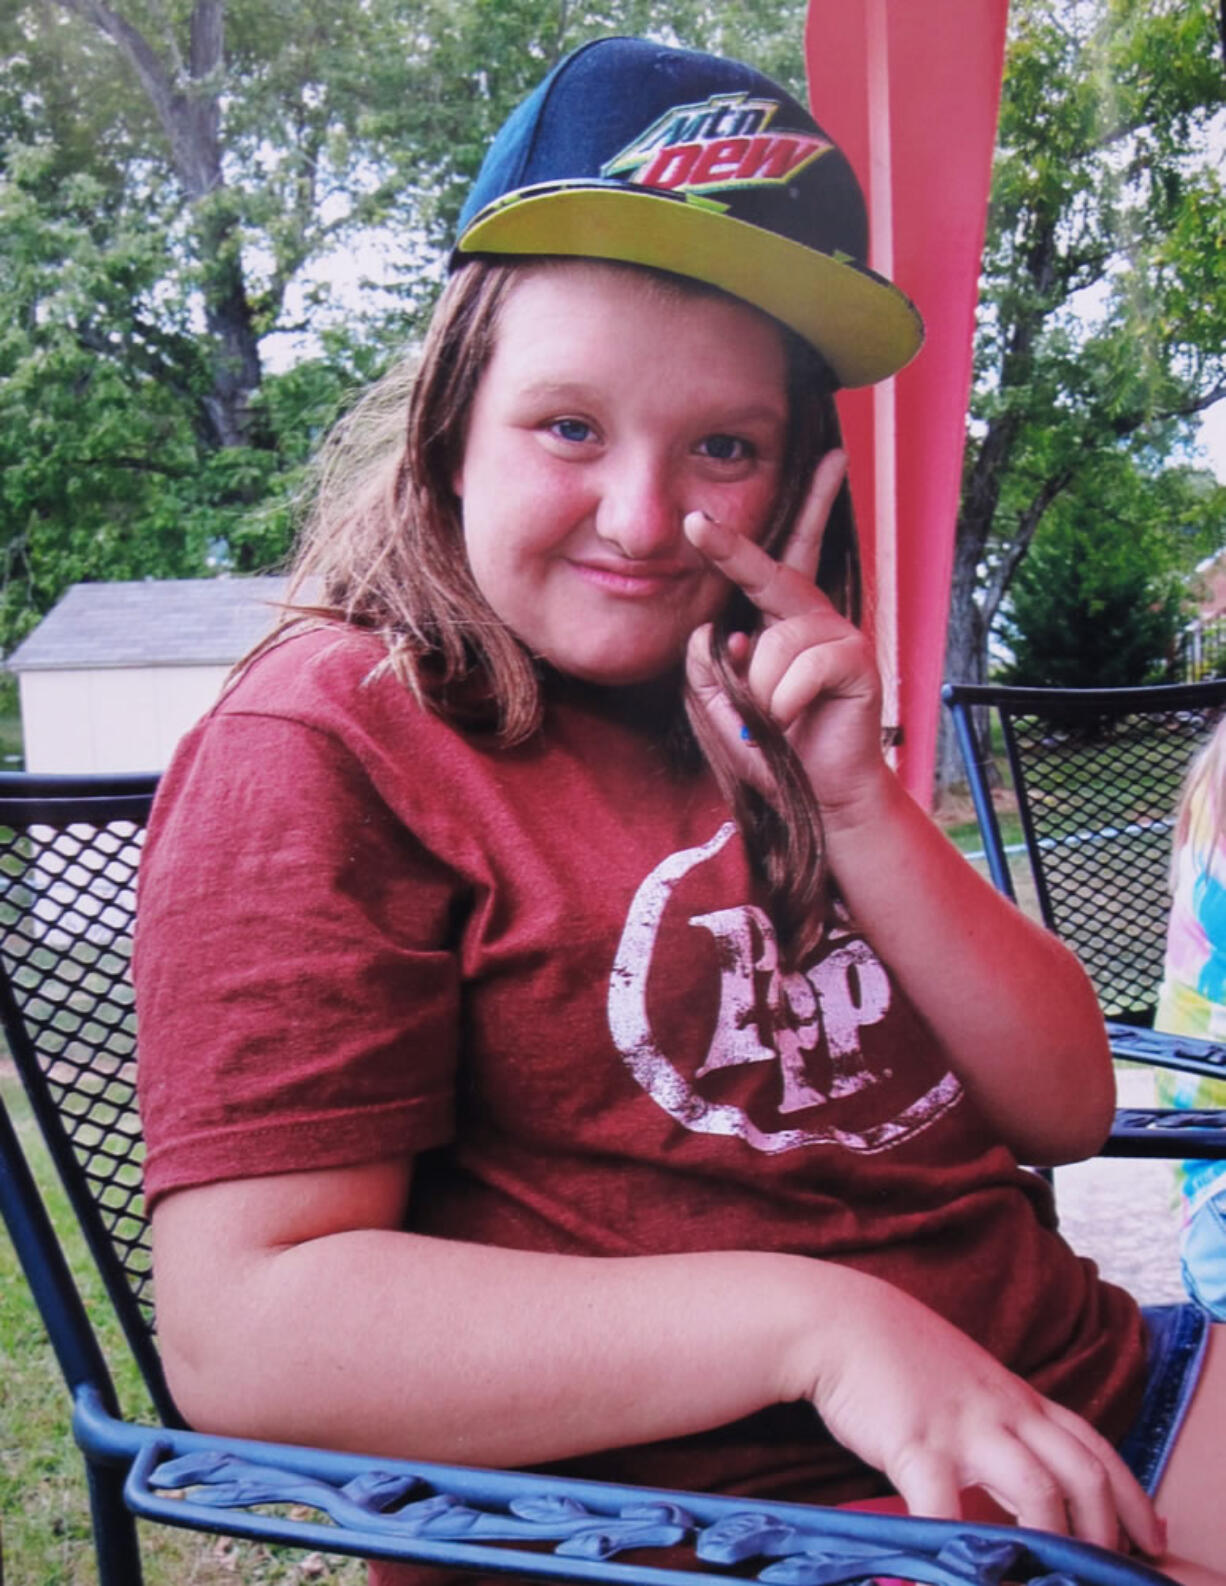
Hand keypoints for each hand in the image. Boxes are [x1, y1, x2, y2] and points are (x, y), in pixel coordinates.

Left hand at [683, 449, 886, 821]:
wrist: (817, 797)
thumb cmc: (773, 750)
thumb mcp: (723, 709)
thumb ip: (707, 669)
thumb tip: (712, 630)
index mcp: (779, 626)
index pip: (757, 576)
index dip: (730, 545)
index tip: (697, 516)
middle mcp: (811, 621)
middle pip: (777, 573)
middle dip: (735, 550)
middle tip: (694, 523)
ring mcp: (838, 637)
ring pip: (776, 645)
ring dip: (762, 692)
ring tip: (775, 720)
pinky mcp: (857, 661)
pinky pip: (804, 669)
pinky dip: (786, 702)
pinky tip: (793, 721)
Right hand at [791, 1274, 1164, 1558]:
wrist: (840, 1320)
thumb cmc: (895, 1355)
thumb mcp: (964, 1381)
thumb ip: (995, 1421)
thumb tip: (1016, 1476)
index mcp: (1016, 1398)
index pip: (1093, 1445)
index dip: (1130, 1494)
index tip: (1151, 1535)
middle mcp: (1003, 1412)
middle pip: (1080, 1473)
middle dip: (1103, 1530)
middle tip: (1107, 1571)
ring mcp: (963, 1428)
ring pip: (1036, 1492)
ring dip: (1051, 1544)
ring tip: (1046, 1581)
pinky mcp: (917, 1445)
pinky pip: (947, 1509)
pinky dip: (959, 1548)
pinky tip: (956, 1573)